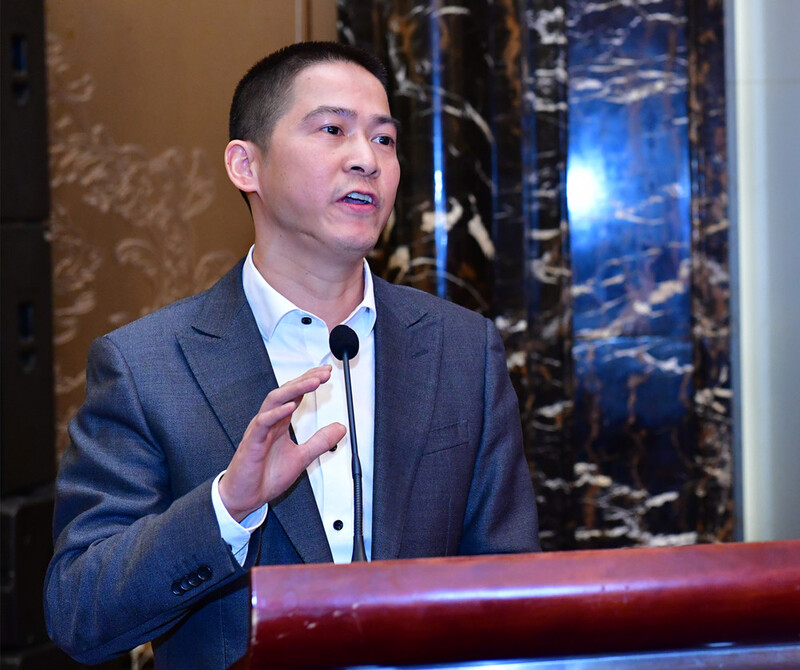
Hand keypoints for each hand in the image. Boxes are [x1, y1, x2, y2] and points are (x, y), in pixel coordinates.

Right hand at [218, 366, 345, 521]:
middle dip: (305, 380)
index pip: (295, 395)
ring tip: (312, 382)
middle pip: (286, 392)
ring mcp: (260, 430)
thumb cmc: (265, 476)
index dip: (309, 382)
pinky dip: (276, 413)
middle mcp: (269, 422)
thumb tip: (340, 428)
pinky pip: (263, 423)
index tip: (326, 373)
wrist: (245, 497)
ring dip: (294, 390)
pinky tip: (290, 406)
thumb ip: (320, 442)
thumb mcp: (302, 457)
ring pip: (274, 401)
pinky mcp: (252, 442)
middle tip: (323, 373)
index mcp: (279, 423)